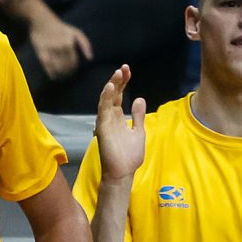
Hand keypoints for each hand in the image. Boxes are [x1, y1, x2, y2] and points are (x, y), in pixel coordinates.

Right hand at [28, 16, 92, 79]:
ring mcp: (50, 51)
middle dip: (68, 73)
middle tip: (67, 75)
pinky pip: (48, 68)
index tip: (73, 71)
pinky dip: (52, 75)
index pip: (74, 63)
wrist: (41, 22)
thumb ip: (85, 44)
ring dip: (61, 75)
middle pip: (66, 68)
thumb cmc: (61, 28)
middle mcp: (59, 48)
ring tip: (61, 76)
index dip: (74, 69)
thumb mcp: (76, 33)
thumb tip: (90, 59)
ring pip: (57, 70)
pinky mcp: (41, 53)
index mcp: (69, 44)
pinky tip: (54, 76)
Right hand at [95, 65, 145, 182]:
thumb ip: (137, 116)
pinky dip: (105, 98)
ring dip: (111, 86)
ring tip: (118, 73)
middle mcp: (109, 118)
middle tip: (124, 68)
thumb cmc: (129, 156)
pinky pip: (103, 110)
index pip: (118, 96)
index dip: (123, 83)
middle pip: (112, 95)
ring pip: (106, 100)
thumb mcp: (138, 132)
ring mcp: (105, 122)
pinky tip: (110, 87)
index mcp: (117, 118)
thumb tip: (139, 99)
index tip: (128, 71)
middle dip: (118, 81)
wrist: (123, 173)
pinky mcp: (102, 128)